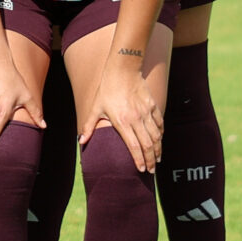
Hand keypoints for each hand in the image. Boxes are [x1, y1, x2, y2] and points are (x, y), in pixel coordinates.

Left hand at [85, 54, 163, 170]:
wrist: (122, 70)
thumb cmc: (107, 89)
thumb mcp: (95, 107)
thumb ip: (88, 125)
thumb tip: (80, 141)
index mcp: (122, 122)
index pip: (134, 147)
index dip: (139, 160)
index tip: (142, 170)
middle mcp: (136, 119)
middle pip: (148, 145)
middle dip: (151, 160)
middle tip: (152, 170)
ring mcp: (146, 112)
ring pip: (156, 136)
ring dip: (158, 149)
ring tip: (157, 159)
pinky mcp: (152, 106)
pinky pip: (159, 124)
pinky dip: (161, 134)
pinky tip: (159, 141)